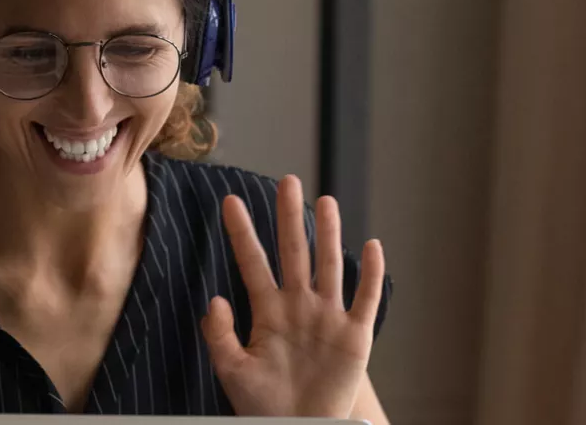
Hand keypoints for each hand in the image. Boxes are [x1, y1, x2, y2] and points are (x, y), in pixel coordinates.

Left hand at [201, 175, 386, 417]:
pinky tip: (371, 247)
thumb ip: (219, 334)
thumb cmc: (263, 404)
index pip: (252, 262)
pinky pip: (365, 298)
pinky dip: (370, 274)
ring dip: (329, 234)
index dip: (241, 233)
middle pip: (294, 252)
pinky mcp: (354, 335)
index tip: (230, 202)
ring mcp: (328, 317)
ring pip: (329, 266)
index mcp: (267, 311)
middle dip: (290, 217)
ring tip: (326, 201)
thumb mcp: (231, 369)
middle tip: (287, 182)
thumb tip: (215, 298)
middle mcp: (299, 306)